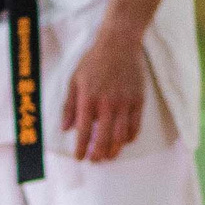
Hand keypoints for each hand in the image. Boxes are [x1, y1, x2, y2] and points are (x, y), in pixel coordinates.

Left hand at [61, 27, 147, 161]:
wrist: (119, 43)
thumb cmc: (94, 61)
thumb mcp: (74, 80)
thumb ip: (69, 106)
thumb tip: (66, 128)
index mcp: (88, 99)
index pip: (84, 131)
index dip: (81, 148)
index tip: (79, 158)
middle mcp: (107, 103)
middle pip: (104, 138)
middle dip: (98, 154)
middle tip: (95, 160)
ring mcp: (125, 102)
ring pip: (121, 136)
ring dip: (115, 150)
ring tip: (109, 156)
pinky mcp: (138, 100)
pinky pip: (135, 126)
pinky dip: (130, 137)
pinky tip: (124, 141)